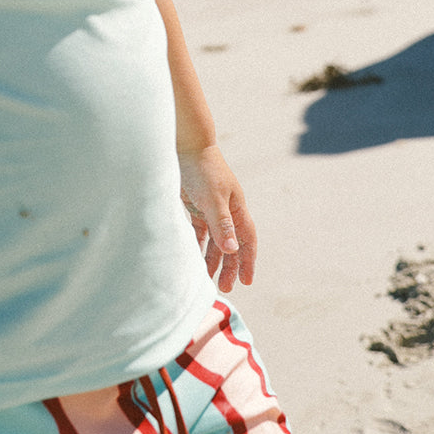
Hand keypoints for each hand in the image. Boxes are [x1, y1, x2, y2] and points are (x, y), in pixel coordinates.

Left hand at [178, 144, 256, 291]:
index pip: (246, 240)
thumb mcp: (213, 198)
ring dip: (212, 259)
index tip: (247, 281)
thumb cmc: (202, 169)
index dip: (248, 261)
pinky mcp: (194, 205)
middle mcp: (226, 210)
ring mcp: (210, 208)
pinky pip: (199, 232)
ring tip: (207, 279)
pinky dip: (197, 245)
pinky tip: (192, 258)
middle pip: (230, 244)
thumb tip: (233, 250)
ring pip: (214, 240)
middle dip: (229, 266)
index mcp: (237, 208)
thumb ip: (221, 224)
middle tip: (224, 287)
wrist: (185, 145)